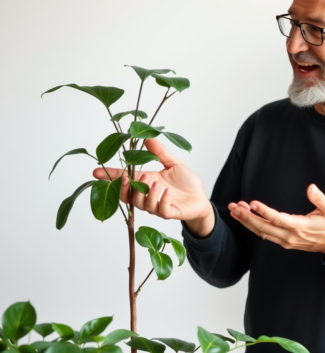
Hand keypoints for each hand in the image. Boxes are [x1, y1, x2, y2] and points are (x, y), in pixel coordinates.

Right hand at [92, 138, 212, 226]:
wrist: (201, 198)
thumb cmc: (186, 183)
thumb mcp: (173, 164)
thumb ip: (160, 152)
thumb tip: (147, 138)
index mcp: (147, 182)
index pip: (125, 180)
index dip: (111, 177)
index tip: (96, 172)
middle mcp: (148, 195)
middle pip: (128, 196)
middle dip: (127, 188)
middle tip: (134, 177)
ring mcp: (158, 206)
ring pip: (143, 204)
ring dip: (147, 193)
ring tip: (156, 184)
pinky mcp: (170, 213)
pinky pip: (161, 210)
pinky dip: (162, 200)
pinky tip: (167, 192)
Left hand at [228, 184, 324, 254]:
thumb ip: (319, 199)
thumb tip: (311, 188)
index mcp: (299, 226)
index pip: (277, 219)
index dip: (264, 212)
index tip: (252, 203)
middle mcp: (289, 235)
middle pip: (263, 227)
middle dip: (246, 217)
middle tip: (234, 207)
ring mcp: (285, 241)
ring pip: (261, 233)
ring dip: (247, 222)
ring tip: (234, 211)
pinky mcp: (284, 242)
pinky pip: (265, 235)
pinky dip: (253, 227)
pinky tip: (246, 218)